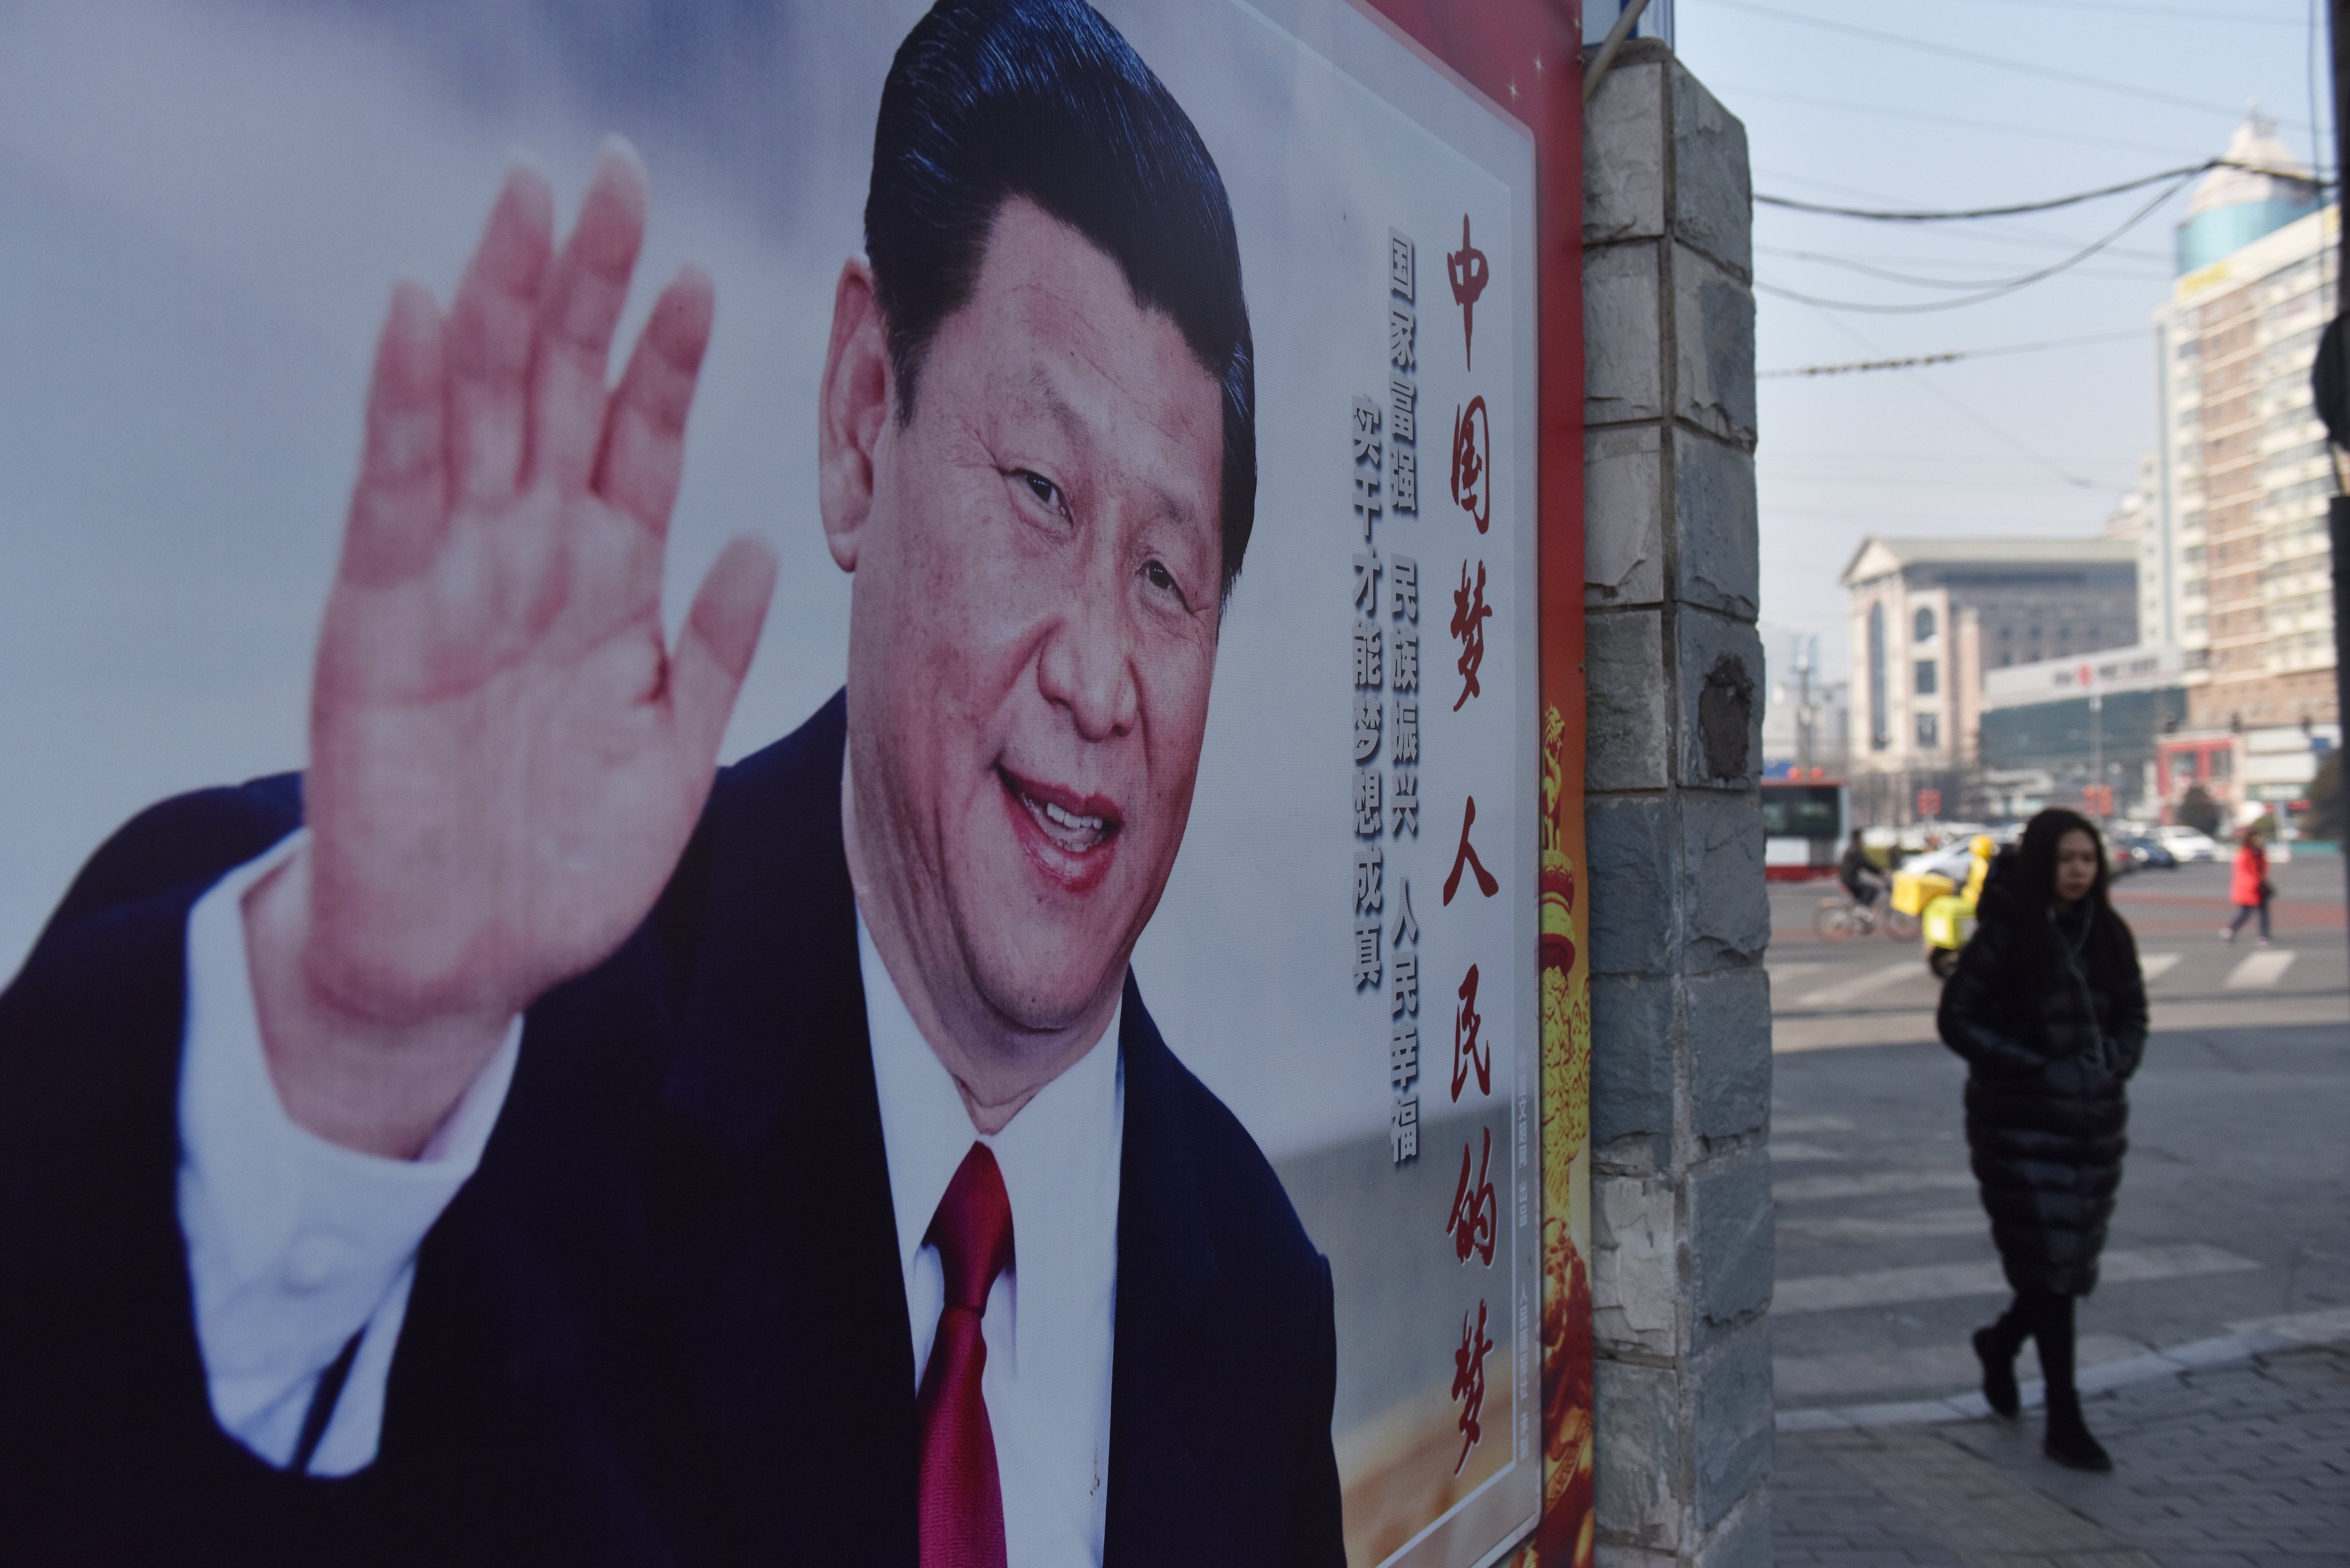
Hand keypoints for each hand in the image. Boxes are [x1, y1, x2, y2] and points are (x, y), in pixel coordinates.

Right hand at [246, 144, 777, 1156]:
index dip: (670, 356)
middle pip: (556, 388)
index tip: (711, 272)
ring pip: (473, 408)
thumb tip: (764, 542)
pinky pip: (392, 492)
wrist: (463, 963)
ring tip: (523, 201)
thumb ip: (715, 651)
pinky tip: (414, 311)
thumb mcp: (673, 751)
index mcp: (608, 580)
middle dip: (584, 284)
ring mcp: (450, 576)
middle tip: (614, 173)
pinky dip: (402, 403)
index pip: (642, 439)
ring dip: (495, 302)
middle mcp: (530, 555)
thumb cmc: (567, 861)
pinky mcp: (376, 616)